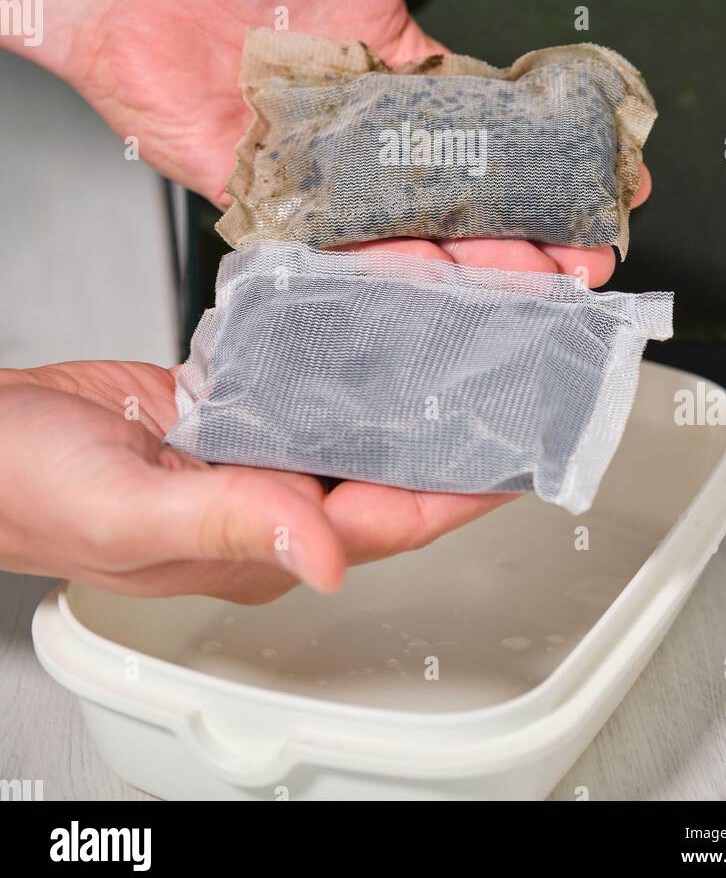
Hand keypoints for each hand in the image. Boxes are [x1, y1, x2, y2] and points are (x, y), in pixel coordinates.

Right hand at [0, 359, 509, 600]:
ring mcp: (246, 450)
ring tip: (460, 339)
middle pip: (384, 469)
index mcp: (258, 539)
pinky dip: (339, 354)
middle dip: (450, 433)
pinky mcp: (221, 404)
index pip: (390, 520)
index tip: (523, 457)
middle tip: (509, 378)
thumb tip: (329, 556)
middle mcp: (265, 497)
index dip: (463, 492)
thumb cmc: (26, 490)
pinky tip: (371, 321)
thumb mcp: (131, 512)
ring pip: (348, 421)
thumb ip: (230, 524)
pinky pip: (300, 380)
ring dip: (403, 388)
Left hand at [64, 0, 647, 275]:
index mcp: (405, 68)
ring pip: (417, 229)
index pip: (496, 122)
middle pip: (469, 191)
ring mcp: (331, 173)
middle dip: (534, 225)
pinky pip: (338, 247)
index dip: (554, 150)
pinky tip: (440, 287)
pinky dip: (386, 269)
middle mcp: (376, 130)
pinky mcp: (277, 204)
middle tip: (590, 252)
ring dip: (479, 261)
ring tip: (540, 283)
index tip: (612, 172)